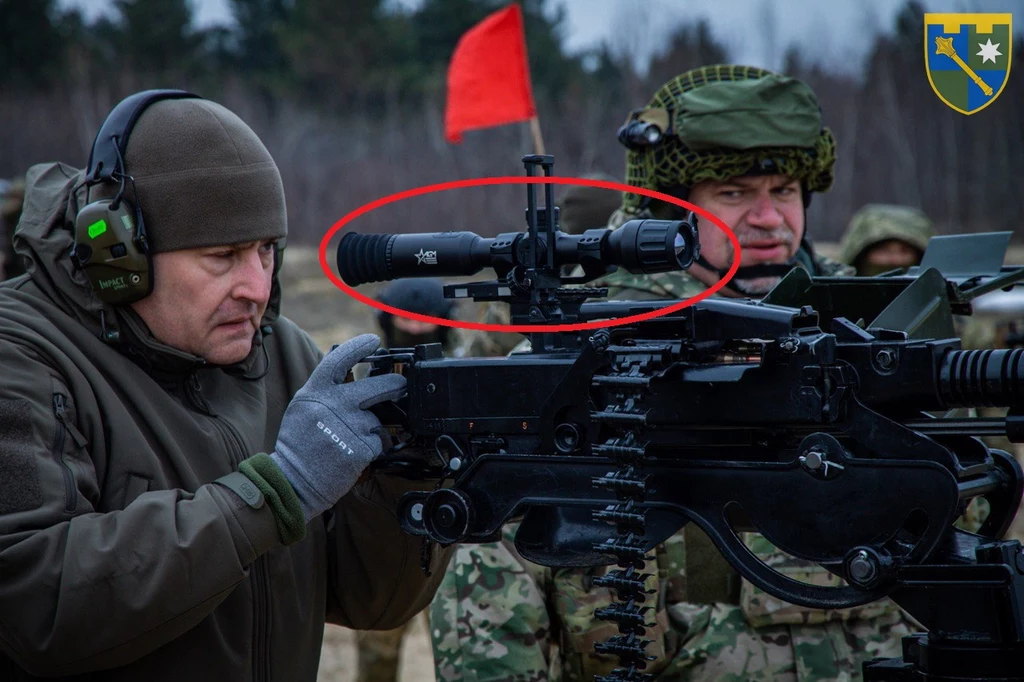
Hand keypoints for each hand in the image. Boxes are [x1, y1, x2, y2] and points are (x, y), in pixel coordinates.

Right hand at [271, 334, 406, 521]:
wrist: (293, 481)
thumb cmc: (299, 445)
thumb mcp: (303, 408)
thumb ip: (325, 391)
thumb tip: (352, 375)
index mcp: (315, 392)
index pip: (339, 360)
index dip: (359, 347)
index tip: (374, 341)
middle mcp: (332, 405)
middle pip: (376, 386)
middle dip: (394, 383)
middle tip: (401, 384)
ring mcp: (348, 427)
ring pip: (377, 419)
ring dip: (373, 428)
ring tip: (352, 439)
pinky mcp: (359, 448)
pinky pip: (379, 441)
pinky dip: (374, 447)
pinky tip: (355, 453)